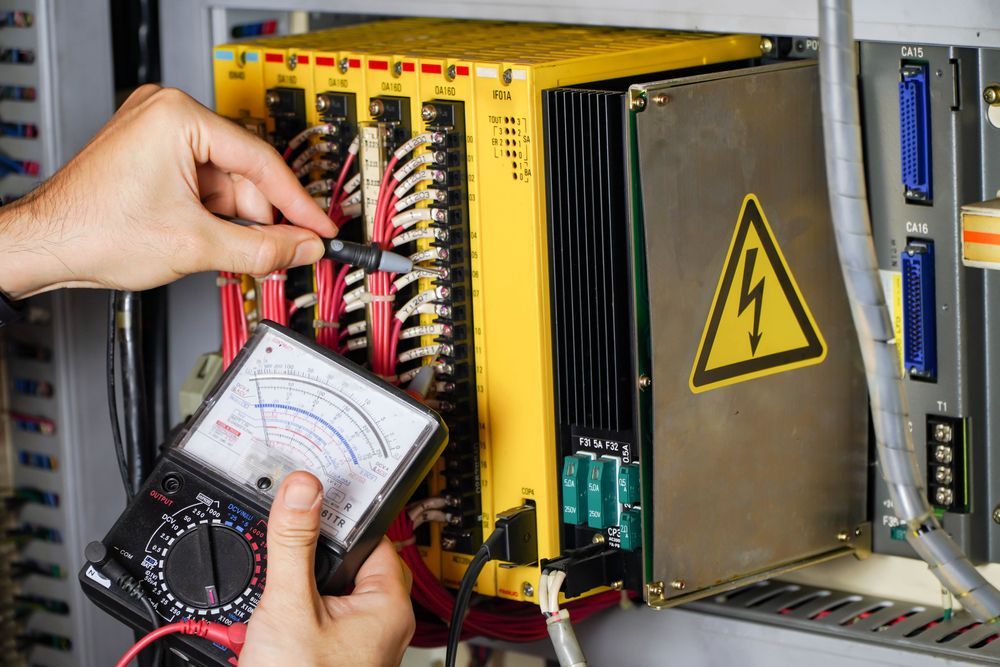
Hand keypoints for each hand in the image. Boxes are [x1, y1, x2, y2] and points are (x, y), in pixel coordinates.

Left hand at [0, 85, 336, 298]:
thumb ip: (263, 249)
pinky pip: (203, 185)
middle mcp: (169, 114)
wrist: (45, 245)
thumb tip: (304, 247)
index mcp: (179, 117)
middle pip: (244, 174)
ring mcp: (159, 133)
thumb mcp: (196, 245)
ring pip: (225, 184)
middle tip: (283, 251)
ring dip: (236, 222)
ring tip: (233, 254)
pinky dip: (215, 216)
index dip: (297, 203)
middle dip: (261, 218)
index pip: (260, 161)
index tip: (321, 227)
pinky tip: (213, 241)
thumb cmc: (93, 228)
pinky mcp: (152, 154)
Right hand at [241, 472, 414, 666]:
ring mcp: (356, 641)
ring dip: (295, 584)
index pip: (371, 533)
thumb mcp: (290, 605)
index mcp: (387, 602)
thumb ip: (294, 542)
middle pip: (346, 559)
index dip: (340, 513)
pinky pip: (314, 616)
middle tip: (281, 540)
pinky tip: (265, 620)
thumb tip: (303, 489)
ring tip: (270, 590)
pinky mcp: (332, 655)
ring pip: (325, 589)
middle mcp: (379, 620)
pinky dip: (289, 611)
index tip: (313, 493)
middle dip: (310, 552)